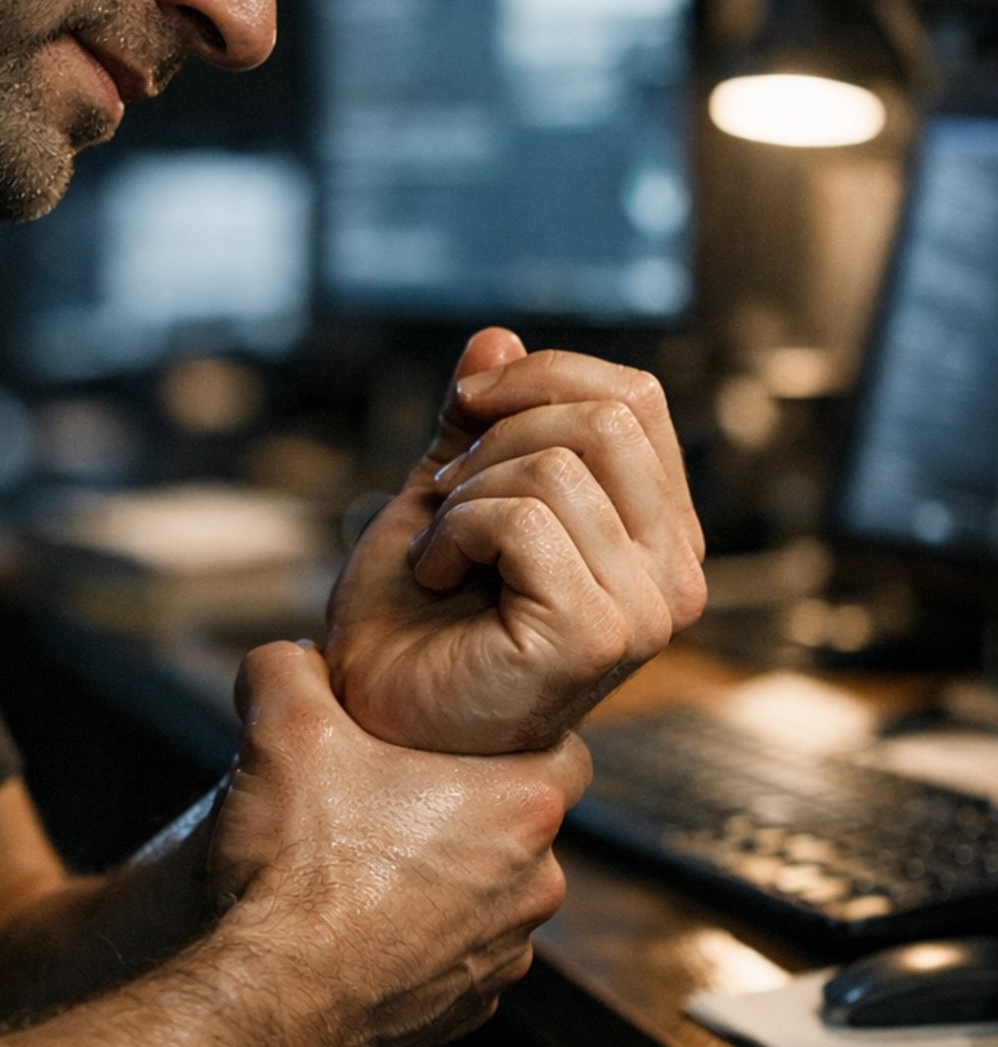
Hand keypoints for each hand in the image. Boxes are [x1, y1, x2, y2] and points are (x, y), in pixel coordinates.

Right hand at [211, 640, 584, 1046]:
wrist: (275, 1005)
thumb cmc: (299, 872)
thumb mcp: (283, 729)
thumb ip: (289, 670)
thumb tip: (289, 661)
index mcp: (518, 805)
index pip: (561, 744)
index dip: (504, 731)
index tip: (452, 731)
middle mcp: (534, 885)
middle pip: (516, 822)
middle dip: (459, 805)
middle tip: (385, 793)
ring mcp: (503, 957)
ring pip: (486, 894)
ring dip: (438, 878)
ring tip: (359, 865)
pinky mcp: (464, 1012)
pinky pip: (453, 958)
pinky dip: (415, 942)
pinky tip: (352, 928)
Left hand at [324, 327, 705, 755]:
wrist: (373, 709)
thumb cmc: (413, 617)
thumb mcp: (447, 489)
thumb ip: (479, 420)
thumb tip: (496, 337)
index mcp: (656, 533)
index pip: (635, 399)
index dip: (540, 377)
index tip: (466, 411)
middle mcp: (673, 575)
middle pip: (609, 418)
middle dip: (499, 433)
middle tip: (447, 494)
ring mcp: (645, 613)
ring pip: (560, 465)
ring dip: (467, 493)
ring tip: (443, 548)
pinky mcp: (595, 636)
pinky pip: (524, 520)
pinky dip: (455, 531)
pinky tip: (439, 577)